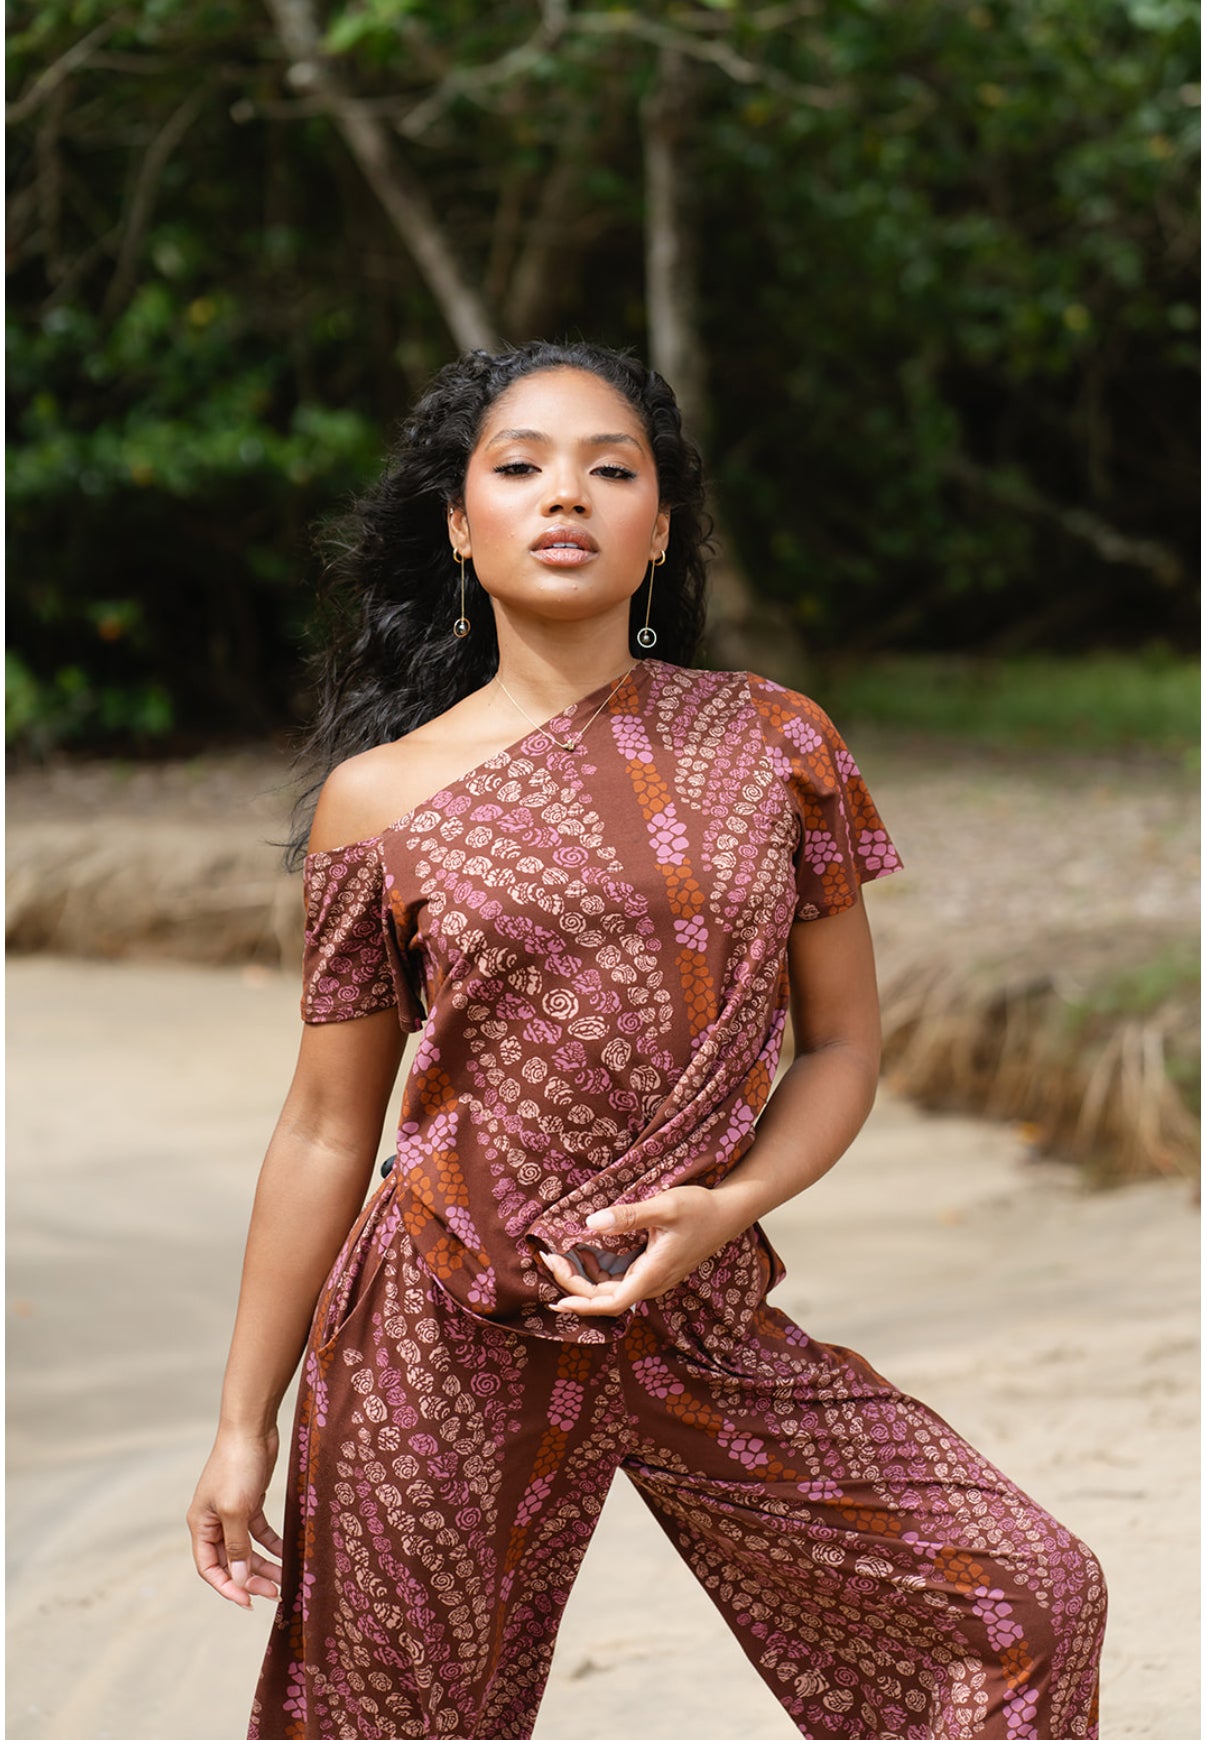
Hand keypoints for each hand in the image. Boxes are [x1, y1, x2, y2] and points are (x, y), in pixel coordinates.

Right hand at [187, 1425, 284, 1608]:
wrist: (252, 1427)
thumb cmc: (237, 1466)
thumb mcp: (236, 1510)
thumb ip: (236, 1546)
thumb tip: (238, 1579)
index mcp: (200, 1525)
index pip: (209, 1567)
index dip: (227, 1587)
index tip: (249, 1602)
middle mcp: (213, 1521)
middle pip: (230, 1561)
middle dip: (250, 1578)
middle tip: (274, 1593)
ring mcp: (232, 1511)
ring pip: (247, 1548)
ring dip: (263, 1564)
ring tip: (284, 1579)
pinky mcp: (251, 1500)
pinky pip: (259, 1531)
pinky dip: (272, 1543)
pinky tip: (287, 1553)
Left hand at [538, 1185, 746, 1317]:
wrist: (728, 1213)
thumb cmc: (700, 1209)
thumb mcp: (664, 1206)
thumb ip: (628, 1215)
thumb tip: (591, 1223)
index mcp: (653, 1274)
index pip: (612, 1303)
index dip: (583, 1305)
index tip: (557, 1299)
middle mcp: (652, 1281)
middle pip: (606, 1297)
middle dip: (575, 1283)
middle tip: (550, 1259)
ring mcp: (653, 1276)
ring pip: (611, 1287)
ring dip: (585, 1275)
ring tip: (560, 1255)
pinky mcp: (653, 1267)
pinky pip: (620, 1275)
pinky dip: (599, 1266)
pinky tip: (586, 1250)